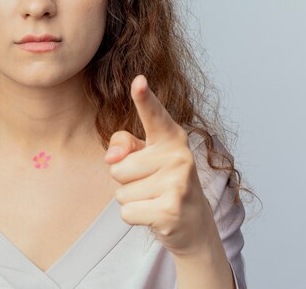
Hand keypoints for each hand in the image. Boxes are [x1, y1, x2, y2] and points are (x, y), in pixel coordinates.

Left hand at [105, 75, 214, 256]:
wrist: (193, 225)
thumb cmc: (161, 182)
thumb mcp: (143, 157)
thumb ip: (123, 146)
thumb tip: (112, 158)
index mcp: (171, 137)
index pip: (154, 115)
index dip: (144, 98)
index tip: (138, 80)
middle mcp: (179, 156)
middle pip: (118, 168)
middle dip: (125, 181)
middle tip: (151, 185)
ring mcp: (177, 183)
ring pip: (121, 192)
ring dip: (131, 200)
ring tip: (154, 199)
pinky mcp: (170, 210)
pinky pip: (126, 212)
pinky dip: (134, 218)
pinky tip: (156, 215)